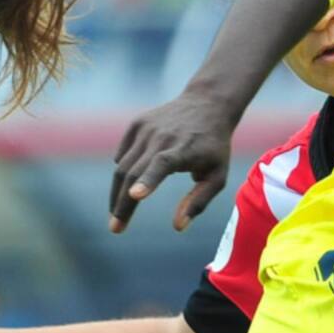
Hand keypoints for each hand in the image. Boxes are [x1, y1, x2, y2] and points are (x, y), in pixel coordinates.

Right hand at [108, 92, 231, 232]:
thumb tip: (178, 227)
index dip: (148, 180)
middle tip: (115, 228)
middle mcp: (162, 137)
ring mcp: (147, 129)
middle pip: (134, 173)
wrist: (208, 104)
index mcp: (184, 149)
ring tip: (117, 215)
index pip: (162, 164)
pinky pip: (123, 155)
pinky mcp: (137, 124)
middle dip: (122, 204)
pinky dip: (123, 171)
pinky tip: (131, 183)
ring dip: (116, 193)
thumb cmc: (214, 147)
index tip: (135, 196)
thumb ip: (199, 201)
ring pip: (122, 166)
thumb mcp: (218, 175)